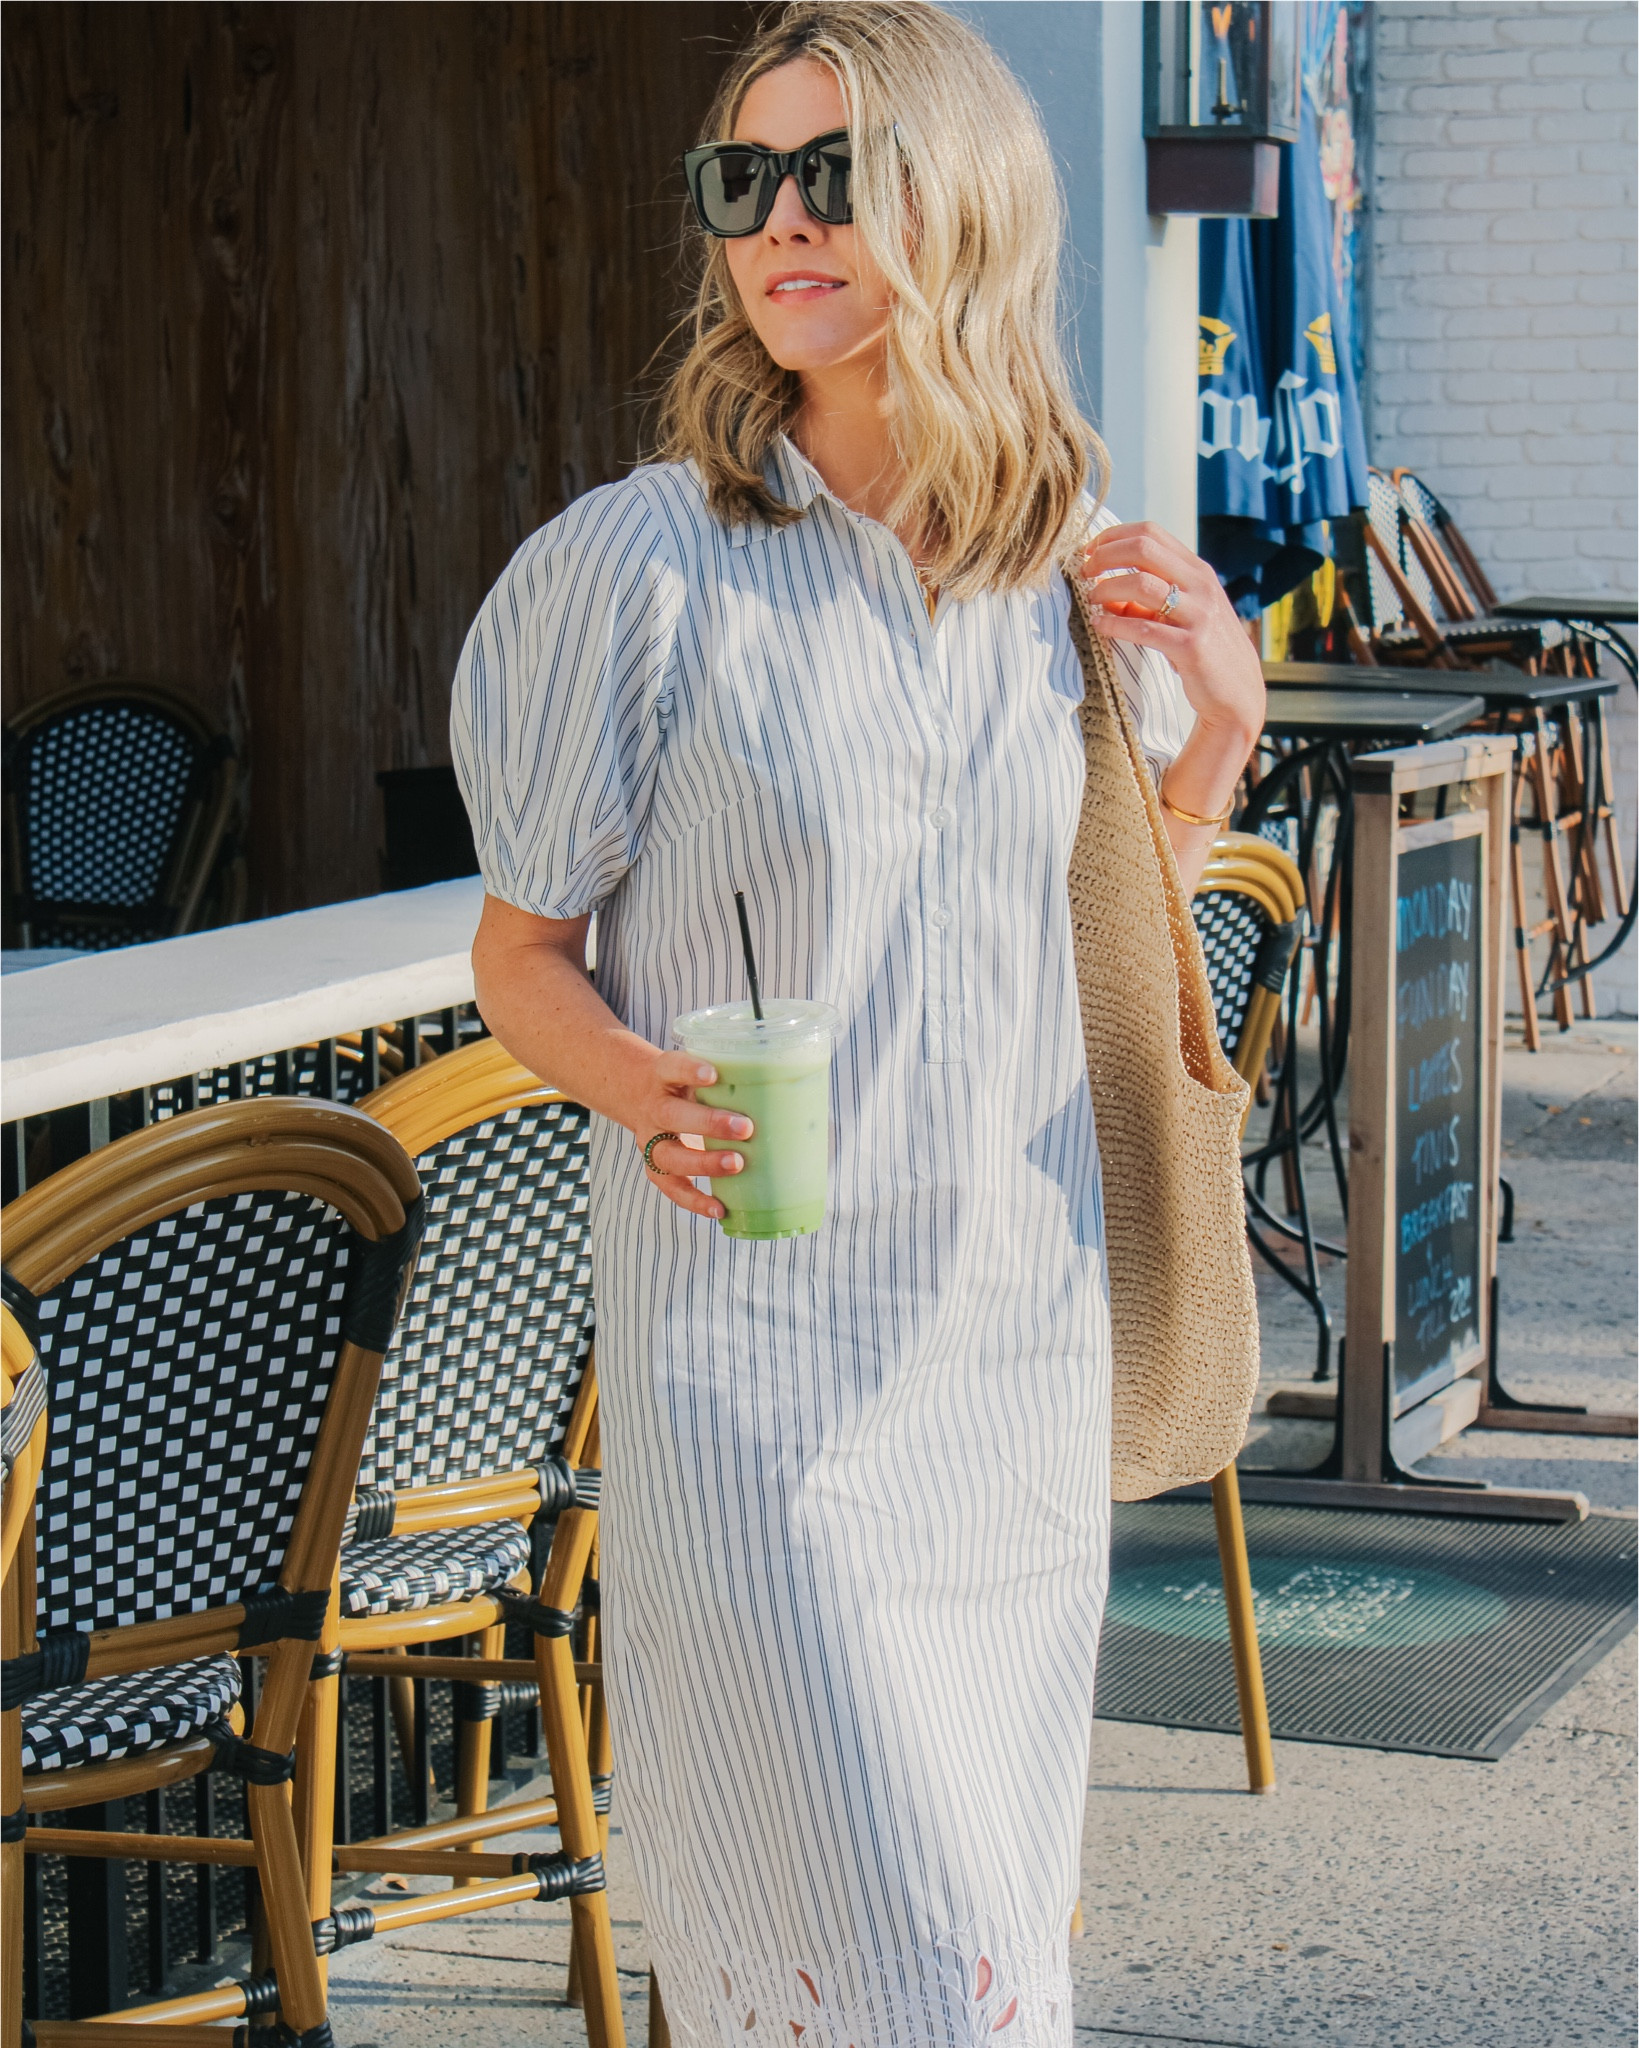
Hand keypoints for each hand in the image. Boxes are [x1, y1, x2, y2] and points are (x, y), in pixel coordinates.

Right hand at [629, 1049, 752, 1220]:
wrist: (636, 1092)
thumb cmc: (683, 1081)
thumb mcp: (695, 1069)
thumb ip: (728, 1077)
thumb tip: (793, 1087)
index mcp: (662, 1076)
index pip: (671, 1067)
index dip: (689, 1071)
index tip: (713, 1074)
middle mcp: (653, 1107)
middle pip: (672, 1115)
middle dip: (709, 1123)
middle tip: (745, 1127)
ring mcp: (650, 1139)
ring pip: (668, 1156)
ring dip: (704, 1163)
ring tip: (736, 1164)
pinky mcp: (653, 1165)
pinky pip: (671, 1187)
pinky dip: (694, 1200)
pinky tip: (719, 1209)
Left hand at [1075, 522, 1263, 752]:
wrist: (1236, 693)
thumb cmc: (1202, 652)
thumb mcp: (1180, 616)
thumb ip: (1147, 601)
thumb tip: (1104, 592)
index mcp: (1198, 571)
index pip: (1151, 533)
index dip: (1114, 537)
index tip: (1091, 551)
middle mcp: (1201, 585)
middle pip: (1143, 548)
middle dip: (1105, 556)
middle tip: (1084, 571)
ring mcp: (1199, 613)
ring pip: (1141, 583)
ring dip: (1107, 588)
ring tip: (1091, 600)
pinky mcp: (1192, 646)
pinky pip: (1144, 628)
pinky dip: (1115, 624)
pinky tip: (1100, 625)